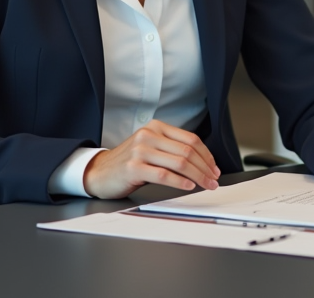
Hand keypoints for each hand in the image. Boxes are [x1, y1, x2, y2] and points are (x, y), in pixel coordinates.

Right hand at [82, 119, 220, 198]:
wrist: (98, 172)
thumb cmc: (129, 163)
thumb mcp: (150, 147)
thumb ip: (171, 149)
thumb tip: (202, 163)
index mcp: (156, 127)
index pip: (190, 139)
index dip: (207, 155)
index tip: (214, 169)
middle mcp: (149, 135)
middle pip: (187, 151)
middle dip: (205, 168)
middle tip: (214, 180)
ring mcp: (140, 150)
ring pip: (179, 163)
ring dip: (198, 176)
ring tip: (206, 185)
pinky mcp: (133, 167)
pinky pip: (164, 175)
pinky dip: (180, 182)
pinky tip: (189, 186)